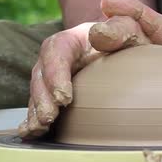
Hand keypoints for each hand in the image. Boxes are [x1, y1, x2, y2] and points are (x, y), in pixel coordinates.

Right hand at [18, 16, 150, 138]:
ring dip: (36, 110)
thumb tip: (99, 33)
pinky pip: (39, 103)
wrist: (123, 46)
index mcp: (73, 39)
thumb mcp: (129, 29)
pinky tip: (32, 132)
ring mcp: (53, 75)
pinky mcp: (53, 92)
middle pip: (41, 74)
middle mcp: (57, 57)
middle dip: (42, 97)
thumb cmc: (128, 38)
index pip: (57, 51)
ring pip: (37, 91)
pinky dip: (34, 118)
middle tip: (49, 118)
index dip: (56, 73)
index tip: (64, 97)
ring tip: (39, 129)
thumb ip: (118, 29)